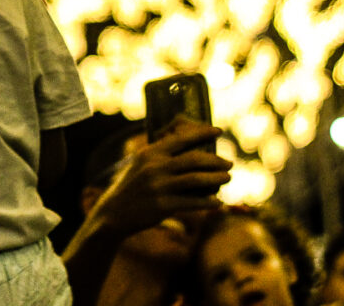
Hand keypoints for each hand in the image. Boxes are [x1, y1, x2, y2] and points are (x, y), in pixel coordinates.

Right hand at [90, 117, 231, 235]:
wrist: (114, 213)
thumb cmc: (133, 186)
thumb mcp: (141, 164)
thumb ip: (162, 154)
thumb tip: (191, 146)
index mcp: (150, 152)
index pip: (181, 138)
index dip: (202, 133)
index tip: (218, 130)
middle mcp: (155, 167)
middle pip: (194, 159)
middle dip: (216, 160)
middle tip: (229, 163)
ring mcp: (159, 186)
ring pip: (197, 179)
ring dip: (217, 178)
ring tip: (228, 178)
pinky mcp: (163, 206)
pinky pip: (193, 202)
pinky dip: (209, 202)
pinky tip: (218, 202)